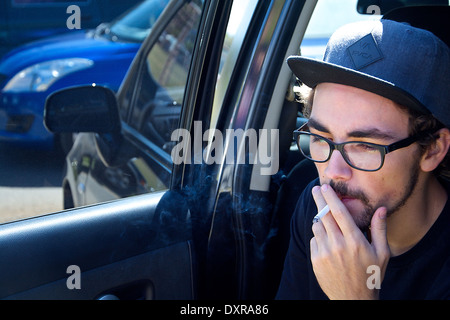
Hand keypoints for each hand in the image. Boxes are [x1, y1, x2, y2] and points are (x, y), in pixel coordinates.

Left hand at [310, 184, 389, 299]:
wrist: (352, 299)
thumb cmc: (370, 275)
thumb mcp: (382, 254)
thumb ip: (379, 229)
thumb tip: (381, 209)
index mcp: (355, 241)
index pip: (340, 213)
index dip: (331, 198)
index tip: (325, 187)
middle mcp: (338, 245)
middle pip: (324, 215)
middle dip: (319, 200)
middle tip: (315, 189)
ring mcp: (325, 252)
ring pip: (317, 226)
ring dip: (320, 220)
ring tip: (328, 222)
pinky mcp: (316, 260)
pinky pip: (314, 240)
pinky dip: (319, 236)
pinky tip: (328, 242)